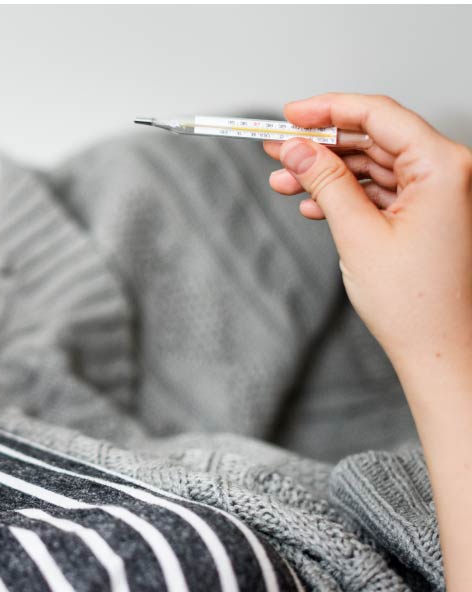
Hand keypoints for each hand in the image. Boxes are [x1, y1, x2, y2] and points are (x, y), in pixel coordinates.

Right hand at [264, 93, 471, 371]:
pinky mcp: (424, 216)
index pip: (378, 116)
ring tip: (283, 181)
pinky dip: (343, 195)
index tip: (290, 114)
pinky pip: (378, 191)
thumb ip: (325, 182)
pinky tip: (311, 204)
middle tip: (277, 148)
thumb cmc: (415, 304)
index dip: (328, 109)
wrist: (438, 351)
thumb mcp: (357, 234)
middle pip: (373, 139)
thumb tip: (297, 148)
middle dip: (321, 145)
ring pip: (371, 166)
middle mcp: (446, 174)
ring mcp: (436, 195)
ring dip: (326, 173)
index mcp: (443, 167)